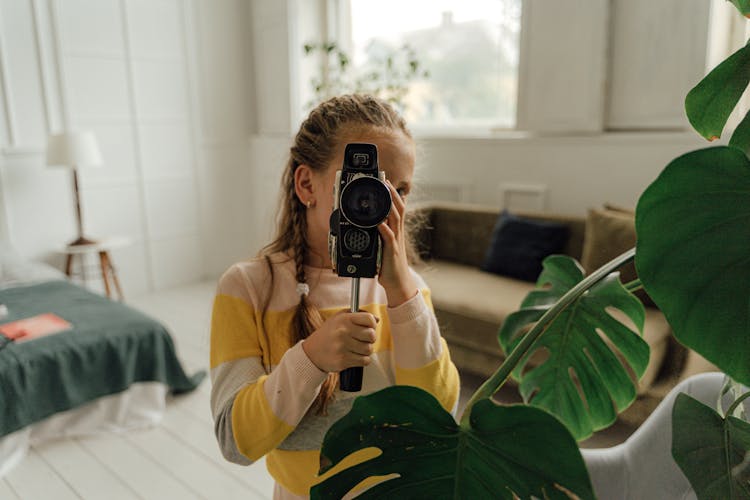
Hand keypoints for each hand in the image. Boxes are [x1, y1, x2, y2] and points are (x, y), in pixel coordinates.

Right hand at [302, 310, 377, 372]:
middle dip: (370, 339)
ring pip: (369, 349)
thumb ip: (357, 315)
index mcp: (344, 319)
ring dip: (365, 351)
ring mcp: (342, 346)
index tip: (369, 327)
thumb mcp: (338, 318)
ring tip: (356, 349)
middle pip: (372, 335)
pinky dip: (363, 360)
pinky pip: (364, 361)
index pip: (369, 319)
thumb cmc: (328, 334)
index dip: (372, 324)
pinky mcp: (343, 360)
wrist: (312, 352)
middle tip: (363, 340)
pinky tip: (355, 356)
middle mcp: (343, 331)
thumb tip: (377, 319)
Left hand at [377, 180, 417, 305]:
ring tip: (385, 194)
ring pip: (395, 219)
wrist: (399, 284)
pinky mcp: (391, 251)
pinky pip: (388, 237)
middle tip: (386, 181)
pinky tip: (379, 222)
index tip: (386, 182)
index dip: (393, 194)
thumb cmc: (390, 266)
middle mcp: (397, 234)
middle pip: (398, 208)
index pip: (397, 208)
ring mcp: (395, 242)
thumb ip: (380, 234)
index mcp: (396, 232)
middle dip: (392, 193)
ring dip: (390, 205)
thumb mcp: (385, 246)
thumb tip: (372, 223)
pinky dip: (384, 228)